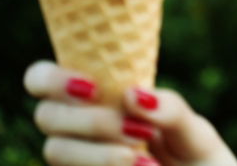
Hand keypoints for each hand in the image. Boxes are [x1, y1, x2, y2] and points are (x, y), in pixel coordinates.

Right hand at [24, 60, 236, 165]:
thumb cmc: (195, 157)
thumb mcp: (193, 129)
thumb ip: (170, 110)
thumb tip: (131, 94)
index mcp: (99, 98)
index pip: (41, 79)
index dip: (51, 78)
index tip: (92, 87)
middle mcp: (78, 129)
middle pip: (46, 115)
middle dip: (91, 121)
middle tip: (137, 131)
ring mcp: (77, 160)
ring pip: (54, 149)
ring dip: (99, 153)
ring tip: (143, 162)